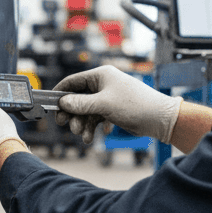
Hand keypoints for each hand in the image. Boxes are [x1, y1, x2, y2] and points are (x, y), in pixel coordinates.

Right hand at [54, 65, 181, 143]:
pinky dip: (95, 127)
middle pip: (78, 99)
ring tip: (84, 137)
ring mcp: (108, 97)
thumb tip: (63, 103)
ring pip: (87, 111)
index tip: (51, 106)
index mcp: (101, 75)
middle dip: (73, 114)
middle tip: (68, 126)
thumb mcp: (104, 104)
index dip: (61, 94)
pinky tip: (98, 135)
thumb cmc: (135, 105)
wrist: (160, 119)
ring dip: (84, 124)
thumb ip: (81, 104)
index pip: (73, 81)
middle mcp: (103, 84)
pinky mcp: (114, 110)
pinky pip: (97, 118)